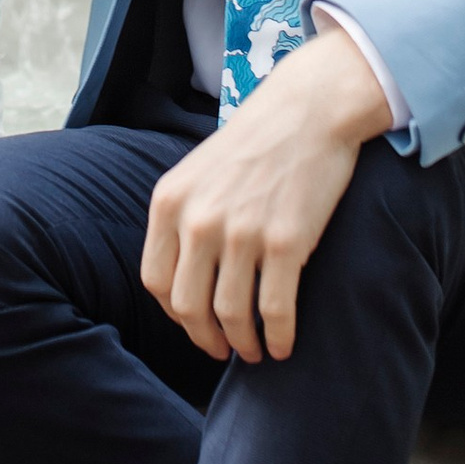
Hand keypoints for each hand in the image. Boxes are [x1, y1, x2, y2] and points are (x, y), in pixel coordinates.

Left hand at [141, 26, 393, 363]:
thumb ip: (183, 218)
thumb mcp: (198, 172)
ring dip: (243, 344)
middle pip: (188, 306)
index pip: (157, 281)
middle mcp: (199, 221)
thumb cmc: (255, 141)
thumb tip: (184, 278)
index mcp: (170, 202)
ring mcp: (242, 233)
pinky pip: (274, 309)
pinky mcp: (286, 242)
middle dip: (206, 338)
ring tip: (255, 352)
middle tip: (224, 349)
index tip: (195, 325)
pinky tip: (284, 345)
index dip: (175, 314)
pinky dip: (278, 337)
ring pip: (230, 314)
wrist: (308, 111)